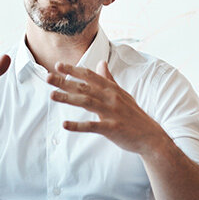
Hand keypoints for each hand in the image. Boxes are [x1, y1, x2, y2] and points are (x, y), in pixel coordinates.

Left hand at [46, 60, 168, 155]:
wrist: (150, 136)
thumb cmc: (134, 115)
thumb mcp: (122, 94)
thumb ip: (109, 79)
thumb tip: (101, 63)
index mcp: (112, 89)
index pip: (90, 76)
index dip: (74, 70)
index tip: (58, 65)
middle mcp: (111, 98)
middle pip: (85, 87)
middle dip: (65, 81)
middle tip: (48, 77)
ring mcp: (112, 112)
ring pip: (87, 102)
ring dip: (68, 98)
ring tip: (52, 95)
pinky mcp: (112, 128)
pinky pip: (92, 126)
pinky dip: (78, 125)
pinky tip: (65, 125)